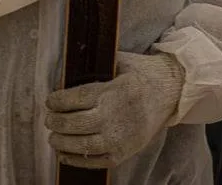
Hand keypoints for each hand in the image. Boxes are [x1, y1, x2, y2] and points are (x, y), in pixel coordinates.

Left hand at [46, 52, 184, 168]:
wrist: (173, 92)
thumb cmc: (143, 74)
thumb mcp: (121, 61)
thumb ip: (97, 66)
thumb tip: (67, 71)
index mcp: (114, 91)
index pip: (77, 98)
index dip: (58, 101)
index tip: (49, 101)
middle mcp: (117, 117)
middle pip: (76, 123)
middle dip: (56, 122)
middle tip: (48, 119)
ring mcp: (122, 138)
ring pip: (83, 144)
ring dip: (62, 142)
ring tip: (53, 137)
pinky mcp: (126, 152)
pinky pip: (97, 160)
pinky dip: (77, 159)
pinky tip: (65, 154)